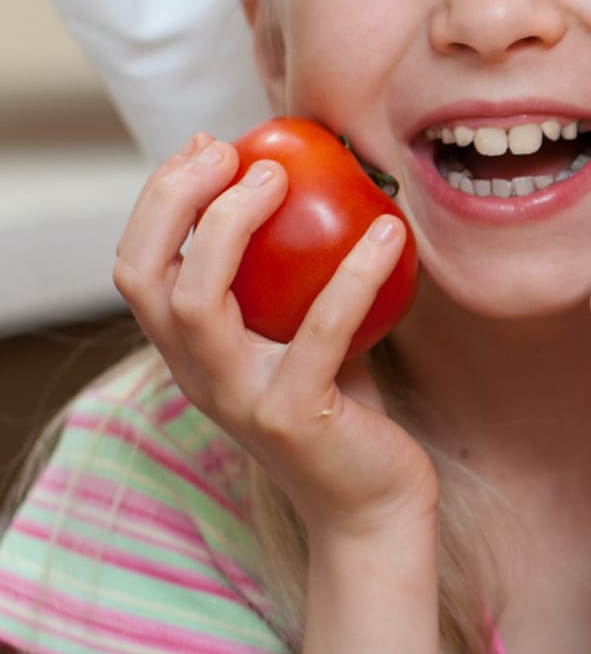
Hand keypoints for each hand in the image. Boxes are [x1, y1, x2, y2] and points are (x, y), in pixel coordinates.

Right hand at [111, 135, 437, 536]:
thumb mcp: (306, 339)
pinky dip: (351, 276)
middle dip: (176, 202)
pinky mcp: (294, 417)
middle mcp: (197, 376)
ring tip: (284, 175)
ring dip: (233, 226)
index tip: (206, 147)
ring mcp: (239, 399)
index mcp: (190, 355)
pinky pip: (319, 333)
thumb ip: (292, 285)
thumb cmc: (346, 411)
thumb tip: (319, 191)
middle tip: (236, 152)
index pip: (139, 269)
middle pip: (149, 277)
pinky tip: (388, 233)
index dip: (159, 203)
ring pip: (199, 302)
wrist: (375, 506)